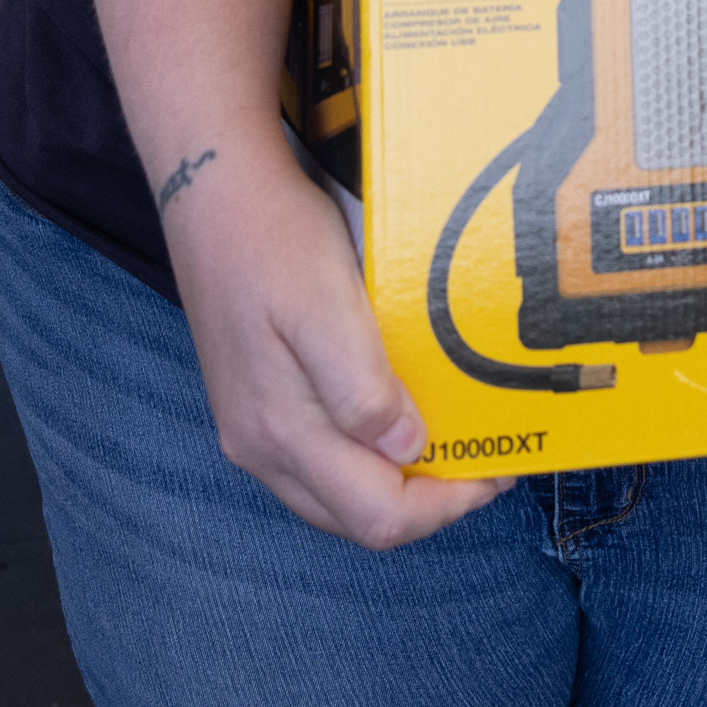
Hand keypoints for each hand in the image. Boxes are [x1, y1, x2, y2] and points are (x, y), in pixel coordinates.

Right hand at [164, 130, 510, 548]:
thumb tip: (406, 449)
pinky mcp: (256, 402)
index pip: (375, 516)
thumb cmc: (273, 238)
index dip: (444, 507)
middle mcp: (259, 447)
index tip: (494, 471)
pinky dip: (366, 454)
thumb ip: (360, 388)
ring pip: (336, 494)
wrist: (212, 188)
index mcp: (280, 432)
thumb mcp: (324, 304)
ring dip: (396, 483)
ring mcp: (252, 428)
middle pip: (356, 518)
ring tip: (449, 439)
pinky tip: (396, 415)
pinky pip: (319, 459)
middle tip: (483, 459)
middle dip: (426, 503)